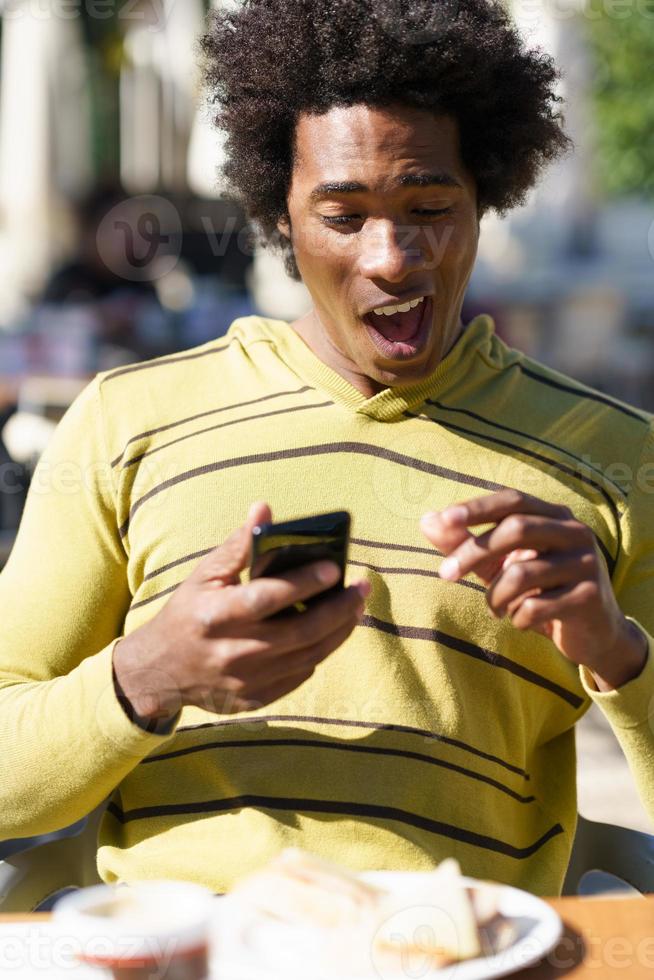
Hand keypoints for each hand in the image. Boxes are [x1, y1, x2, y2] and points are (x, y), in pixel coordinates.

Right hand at [113, 502, 368, 721]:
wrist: (160, 672)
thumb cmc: (188, 613)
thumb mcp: (204, 575)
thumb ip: (238, 545)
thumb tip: (264, 510)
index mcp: (215, 616)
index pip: (267, 599)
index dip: (303, 584)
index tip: (334, 568)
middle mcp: (231, 653)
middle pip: (300, 632)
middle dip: (339, 609)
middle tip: (362, 588)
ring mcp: (244, 682)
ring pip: (308, 656)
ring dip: (339, 630)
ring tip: (356, 607)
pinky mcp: (255, 700)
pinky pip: (300, 675)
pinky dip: (320, 651)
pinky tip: (332, 632)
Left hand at [420, 490, 647, 689]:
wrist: (592, 634)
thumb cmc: (539, 591)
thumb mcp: (499, 566)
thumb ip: (465, 543)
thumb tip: (426, 520)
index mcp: (554, 515)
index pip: (513, 500)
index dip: (478, 507)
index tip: (444, 518)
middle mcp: (574, 532)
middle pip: (516, 529)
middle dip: (473, 552)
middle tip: (445, 574)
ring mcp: (586, 563)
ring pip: (522, 572)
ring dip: (495, 596)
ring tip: (495, 609)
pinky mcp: (589, 597)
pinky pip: (537, 606)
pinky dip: (518, 617)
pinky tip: (521, 621)